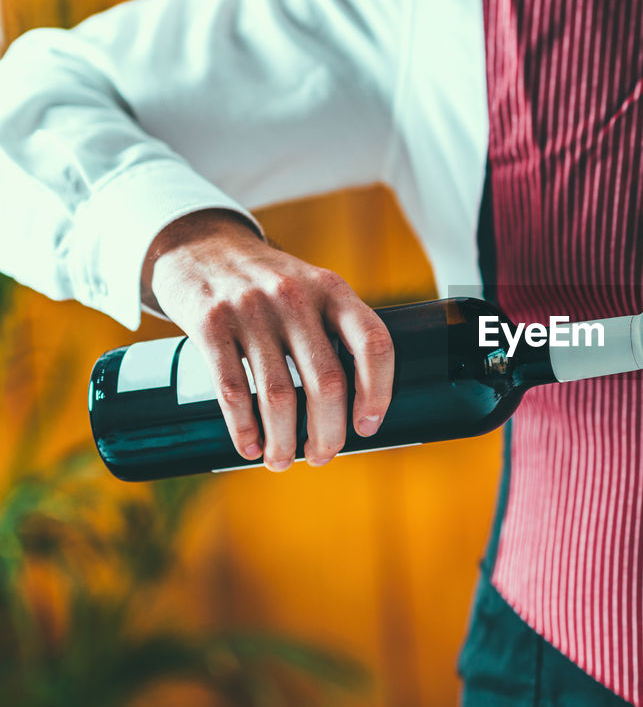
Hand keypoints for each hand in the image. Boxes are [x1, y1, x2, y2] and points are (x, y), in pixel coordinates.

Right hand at [142, 209, 393, 469]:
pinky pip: (232, 389)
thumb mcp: (312, 287)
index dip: (378, 392)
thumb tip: (353, 409)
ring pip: (280, 395)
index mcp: (333, 290)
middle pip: (327, 381)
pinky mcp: (210, 323)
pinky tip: (250, 446)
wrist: (199, 246)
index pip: (374, 343)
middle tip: (322, 456)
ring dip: (284, 440)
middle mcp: (296, 297)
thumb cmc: (268, 283)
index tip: (369, 425)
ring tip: (282, 461)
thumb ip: (335, 330)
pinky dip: (244, 428)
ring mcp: (251, 309)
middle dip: (328, 432)